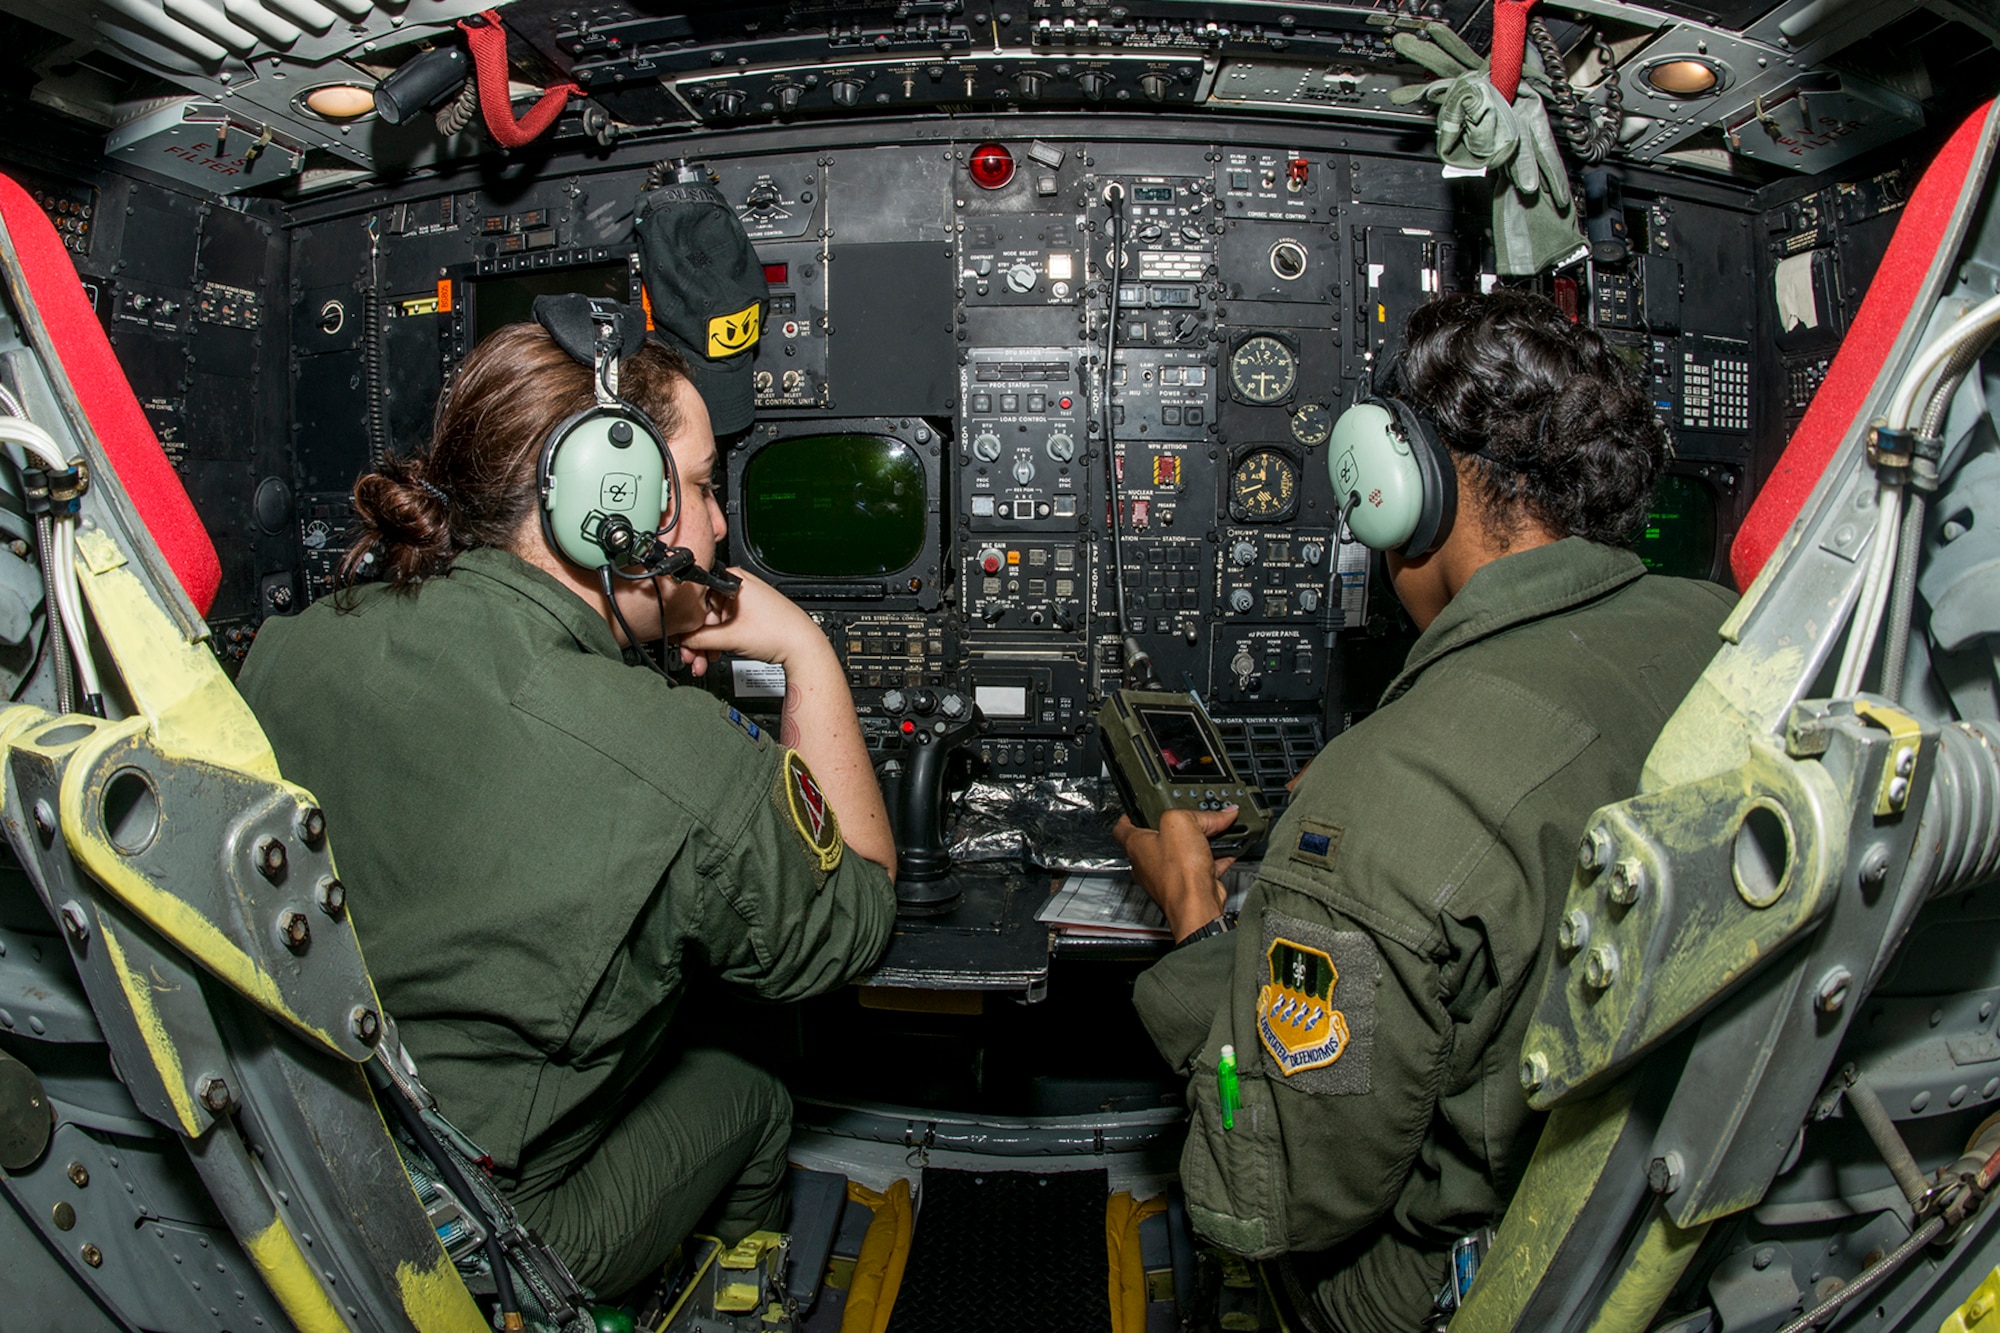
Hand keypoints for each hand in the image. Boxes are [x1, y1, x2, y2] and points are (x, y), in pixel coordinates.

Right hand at [672, 568, 833, 677]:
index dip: (686, 621)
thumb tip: (680, 638)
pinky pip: (725, 627)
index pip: (696, 597)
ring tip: (703, 661)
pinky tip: (714, 656)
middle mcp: (738, 586)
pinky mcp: (748, 615)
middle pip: (704, 613)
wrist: (803, 647)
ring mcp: (744, 601)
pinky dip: (717, 642)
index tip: (680, 638)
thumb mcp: (730, 636)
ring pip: (713, 623)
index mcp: (733, 579)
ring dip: (705, 645)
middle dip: (696, 639)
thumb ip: (699, 638)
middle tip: (691, 656)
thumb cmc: (778, 632)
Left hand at [1113, 807, 1240, 942]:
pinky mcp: (1187, 887)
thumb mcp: (1181, 823)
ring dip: (1198, 842)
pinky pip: (1200, 868)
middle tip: (1191, 817)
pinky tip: (1225, 852)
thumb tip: (1216, 814)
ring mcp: (1167, 877)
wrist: (1198, 907)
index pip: (1122, 827)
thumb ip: (1196, 814)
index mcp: (1136, 846)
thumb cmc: (1179, 874)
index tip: (1140, 808)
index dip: (1131, 814)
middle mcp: (1148, 864)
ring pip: (1182, 853)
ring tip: (1212, 832)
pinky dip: (1213, 859)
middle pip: (1159, 838)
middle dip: (1176, 827)